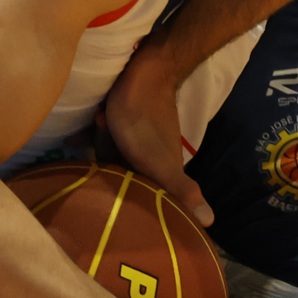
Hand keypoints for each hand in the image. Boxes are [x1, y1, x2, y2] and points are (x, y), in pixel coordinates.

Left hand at [104, 38, 211, 225]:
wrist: (143, 74)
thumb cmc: (146, 122)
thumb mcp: (159, 164)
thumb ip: (180, 191)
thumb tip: (210, 223)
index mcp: (161, 173)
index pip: (137, 195)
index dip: (123, 189)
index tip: (116, 171)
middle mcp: (148, 160)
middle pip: (119, 173)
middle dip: (109, 157)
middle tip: (110, 133)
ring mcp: (135, 141)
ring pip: (110, 154)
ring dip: (103, 138)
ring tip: (104, 120)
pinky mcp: (122, 125)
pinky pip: (103, 138)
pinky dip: (94, 133)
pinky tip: (88, 125)